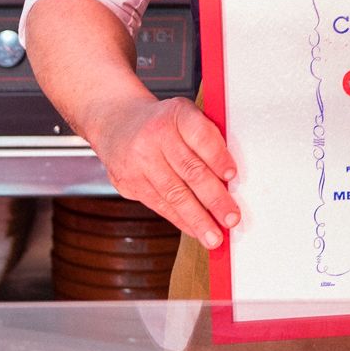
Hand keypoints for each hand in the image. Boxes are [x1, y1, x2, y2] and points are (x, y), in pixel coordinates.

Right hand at [94, 95, 239, 249]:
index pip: (200, 136)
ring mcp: (139, 161)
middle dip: (213, 199)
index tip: (233, 176)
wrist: (117, 122)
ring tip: (214, 236)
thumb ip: (207, 137)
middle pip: (189, 170)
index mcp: (176, 114)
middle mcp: (155, 137)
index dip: (217, 157)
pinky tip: (195, 229)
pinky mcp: (129, 183)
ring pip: (173, 194)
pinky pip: (159, 205)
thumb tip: (231, 177)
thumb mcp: (185, 114)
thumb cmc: (163, 121)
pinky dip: (180, 220)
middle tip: (231, 218)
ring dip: (197, 219)